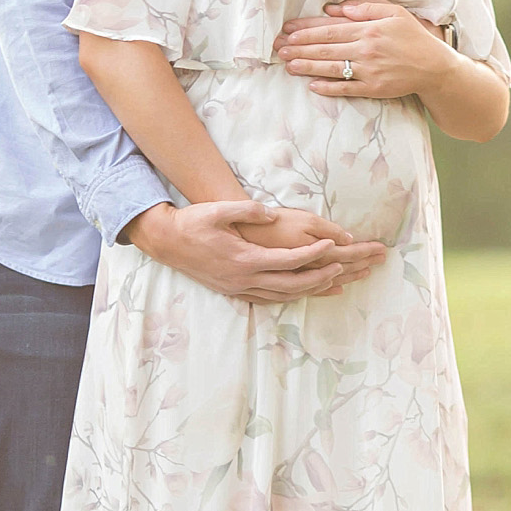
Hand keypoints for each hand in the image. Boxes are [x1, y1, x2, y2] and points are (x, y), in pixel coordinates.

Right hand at [125, 199, 357, 302]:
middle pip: (291, 284)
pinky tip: (301, 294)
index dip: (313, 253)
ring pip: (282, 296)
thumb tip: (271, 213)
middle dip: (319, 277)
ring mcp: (239, 288)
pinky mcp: (234, 291)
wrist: (167, 242)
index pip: (289, 260)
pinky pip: (268, 299)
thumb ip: (247, 210)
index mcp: (245, 258)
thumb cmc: (193, 223)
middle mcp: (244, 278)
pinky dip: (289, 298)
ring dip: (308, 291)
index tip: (333, 245)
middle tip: (342, 268)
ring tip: (332, 282)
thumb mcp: (218, 210)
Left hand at [274, 0, 449, 101]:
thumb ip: (365, 8)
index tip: (288, 32)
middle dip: (300, 49)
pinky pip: (347, 89)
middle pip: (326, 49)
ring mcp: (369, 71)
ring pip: (332, 69)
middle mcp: (366, 50)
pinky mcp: (374, 89)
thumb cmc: (414, 37)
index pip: (330, 30)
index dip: (307, 31)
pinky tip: (312, 86)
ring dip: (308, 67)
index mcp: (368, 29)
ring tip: (288, 65)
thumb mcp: (394, 13)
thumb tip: (335, 9)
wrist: (435, 67)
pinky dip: (329, 88)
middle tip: (279, 49)